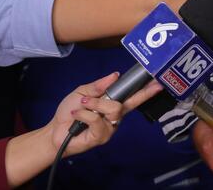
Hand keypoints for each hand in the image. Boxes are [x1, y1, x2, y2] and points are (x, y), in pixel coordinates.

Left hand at [47, 72, 162, 157]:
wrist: (54, 131)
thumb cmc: (69, 111)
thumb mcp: (82, 92)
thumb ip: (98, 85)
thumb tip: (115, 75)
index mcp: (113, 103)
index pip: (133, 96)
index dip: (147, 90)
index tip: (158, 83)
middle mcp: (115, 116)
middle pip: (130, 103)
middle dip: (137, 95)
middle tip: (143, 88)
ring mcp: (110, 127)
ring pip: (113, 109)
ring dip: (95, 105)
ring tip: (81, 106)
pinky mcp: (101, 137)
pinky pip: (98, 120)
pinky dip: (85, 114)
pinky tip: (76, 115)